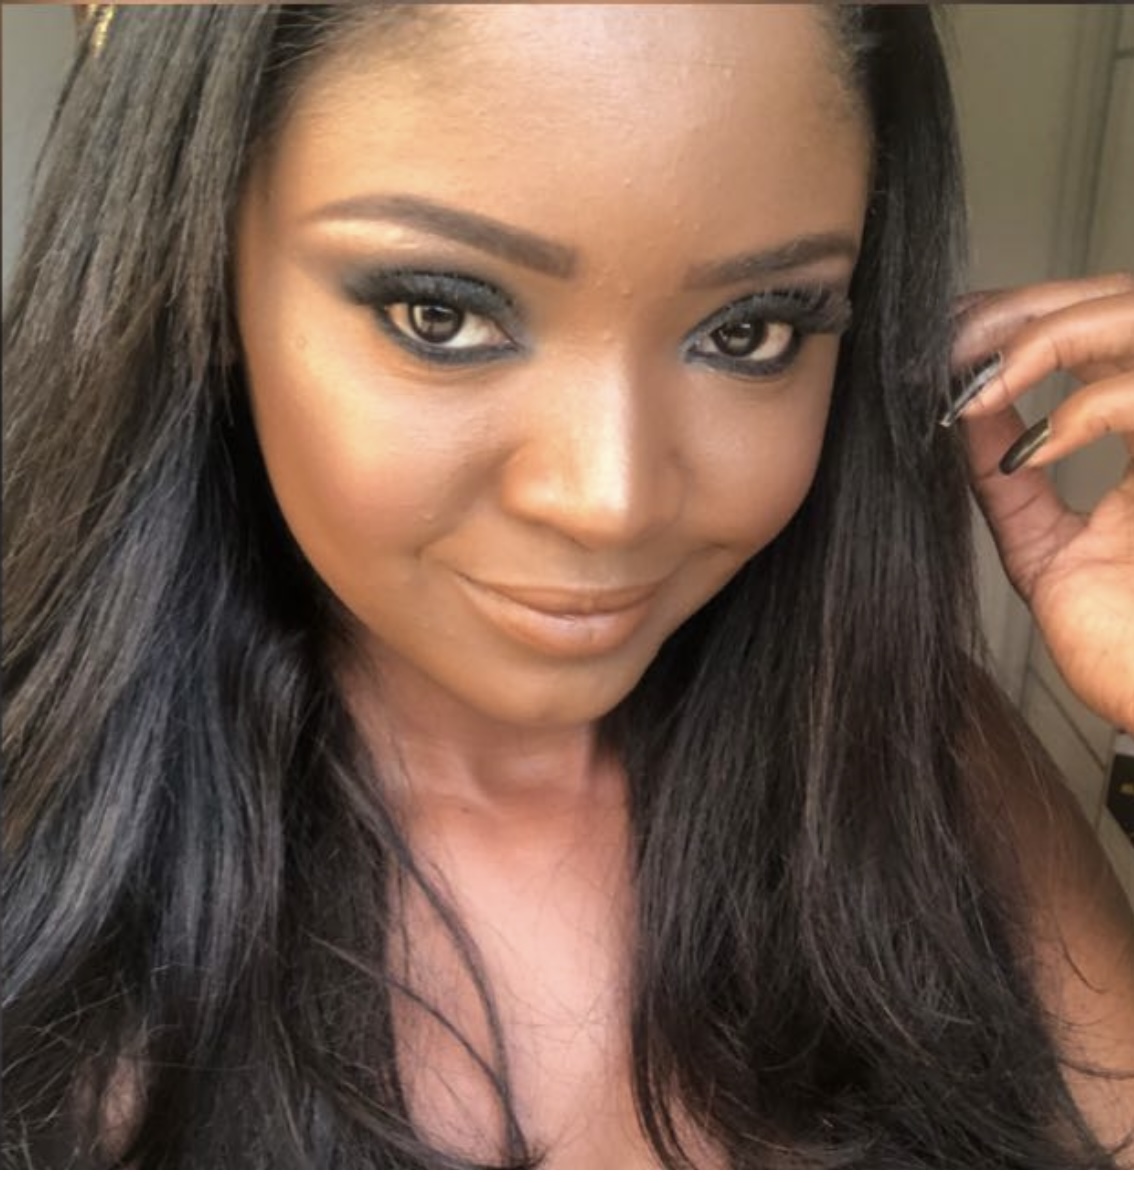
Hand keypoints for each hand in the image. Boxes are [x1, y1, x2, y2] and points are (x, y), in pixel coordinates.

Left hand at [948, 273, 1133, 731]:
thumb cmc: (1120, 644)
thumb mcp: (1047, 547)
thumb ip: (1010, 482)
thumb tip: (966, 414)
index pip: (1105, 332)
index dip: (1028, 316)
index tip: (953, 335)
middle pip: (1123, 302)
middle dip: (1022, 311)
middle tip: (949, 345)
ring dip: (1044, 336)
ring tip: (974, 382)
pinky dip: (1080, 406)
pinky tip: (1027, 443)